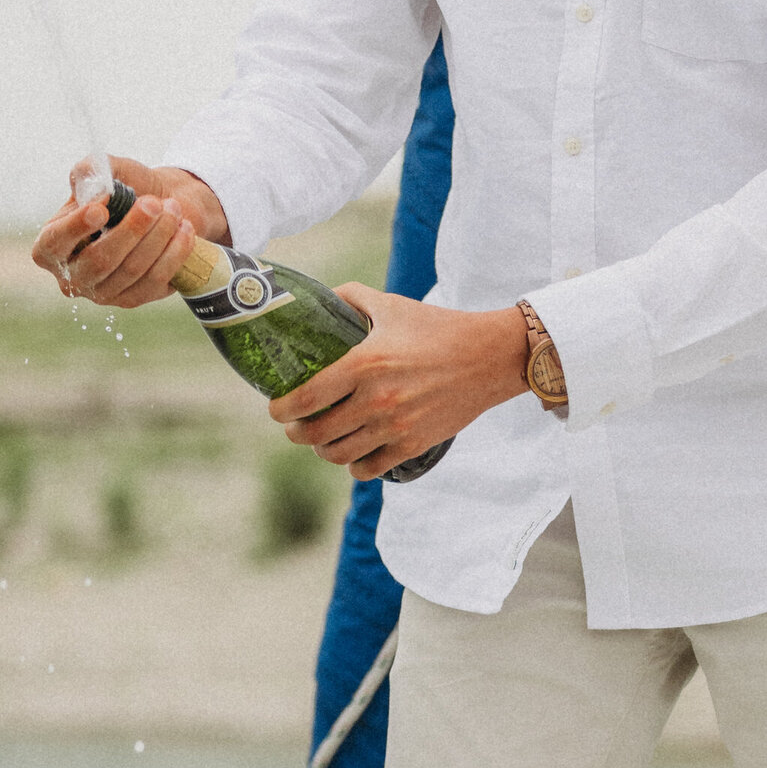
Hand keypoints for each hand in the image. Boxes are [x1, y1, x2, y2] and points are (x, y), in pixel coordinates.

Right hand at [31, 157, 228, 307]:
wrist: (163, 204)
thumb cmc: (128, 188)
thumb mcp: (109, 171)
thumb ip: (91, 169)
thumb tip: (88, 177)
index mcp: (53, 245)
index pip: (53, 243)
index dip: (76, 226)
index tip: (102, 207)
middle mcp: (73, 275)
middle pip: (99, 261)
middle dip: (131, 230)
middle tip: (153, 203)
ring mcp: (103, 292)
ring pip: (131, 270)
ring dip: (157, 237)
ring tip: (173, 209)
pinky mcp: (133, 299)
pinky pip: (155, 280)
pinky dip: (174, 253)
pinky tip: (184, 231)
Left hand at [271, 292, 529, 479]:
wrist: (490, 357)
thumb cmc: (439, 328)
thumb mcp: (392, 305)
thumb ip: (351, 298)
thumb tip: (320, 298)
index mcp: (365, 363)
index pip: (306, 397)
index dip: (282, 409)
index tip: (276, 408)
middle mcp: (377, 400)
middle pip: (316, 433)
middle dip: (297, 432)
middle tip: (296, 425)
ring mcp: (396, 426)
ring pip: (339, 455)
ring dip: (323, 450)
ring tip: (323, 439)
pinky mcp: (414, 445)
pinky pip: (369, 469)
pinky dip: (354, 465)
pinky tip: (353, 454)